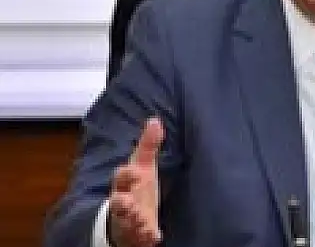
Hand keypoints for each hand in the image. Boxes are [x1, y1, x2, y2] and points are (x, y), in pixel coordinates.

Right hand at [108, 118, 164, 246]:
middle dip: (121, 203)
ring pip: (127, 222)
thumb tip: (155, 120)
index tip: (134, 171)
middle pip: (118, 203)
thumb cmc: (136, 186)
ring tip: (142, 222)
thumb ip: (148, 145)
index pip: (120, 177)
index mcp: (125, 184)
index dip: (125, 174)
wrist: (129, 216)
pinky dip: (147, 237)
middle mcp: (124, 202)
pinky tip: (155, 237)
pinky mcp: (137, 235)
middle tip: (126, 202)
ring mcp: (129, 220)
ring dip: (134, 222)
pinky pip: (140, 238)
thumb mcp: (143, 165)